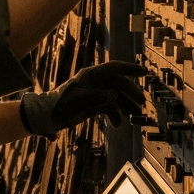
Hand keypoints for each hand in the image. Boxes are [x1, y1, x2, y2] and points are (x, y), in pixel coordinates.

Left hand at [20, 60, 147, 139]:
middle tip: (141, 103)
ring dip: (125, 105)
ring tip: (134, 116)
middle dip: (130, 92)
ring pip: (116, 96)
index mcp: (90, 76)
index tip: (144, 72)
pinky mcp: (93, 104)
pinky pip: (109, 108)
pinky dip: (115, 115)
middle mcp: (95, 82)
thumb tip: (114, 96)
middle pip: (118, 84)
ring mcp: (95, 93)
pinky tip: (118, 125)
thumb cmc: (61, 105)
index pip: (114, 68)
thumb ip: (97, 97)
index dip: (129, 68)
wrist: (49, 116)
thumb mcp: (79, 100)